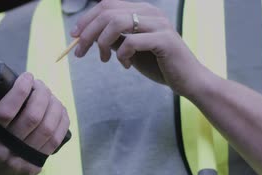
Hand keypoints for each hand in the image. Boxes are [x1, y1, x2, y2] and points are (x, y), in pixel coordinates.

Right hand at [0, 73, 69, 174]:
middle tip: (41, 84)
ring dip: (53, 107)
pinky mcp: (34, 166)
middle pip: (32, 118)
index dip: (22, 91)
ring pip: (46, 129)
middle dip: (41, 96)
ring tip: (51, 94)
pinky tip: (60, 110)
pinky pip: (53, 142)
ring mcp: (21, 159)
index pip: (7, 110)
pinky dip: (60, 122)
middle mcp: (4, 149)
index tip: (28, 76)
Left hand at [71, 0, 209, 95]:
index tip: (74, 36)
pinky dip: (122, 55)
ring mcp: (159, 24)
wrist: (187, 79)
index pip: (107, 5)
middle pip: (108, 12)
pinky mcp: (164, 40)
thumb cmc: (159, 64)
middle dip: (88, 33)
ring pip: (117, 23)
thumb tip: (89, 36)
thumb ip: (115, 38)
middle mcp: (151, 12)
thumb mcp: (131, 49)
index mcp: (142, 10)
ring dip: (102, 43)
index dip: (86, 19)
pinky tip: (126, 65)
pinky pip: (132, 42)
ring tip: (105, 59)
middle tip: (80, 53)